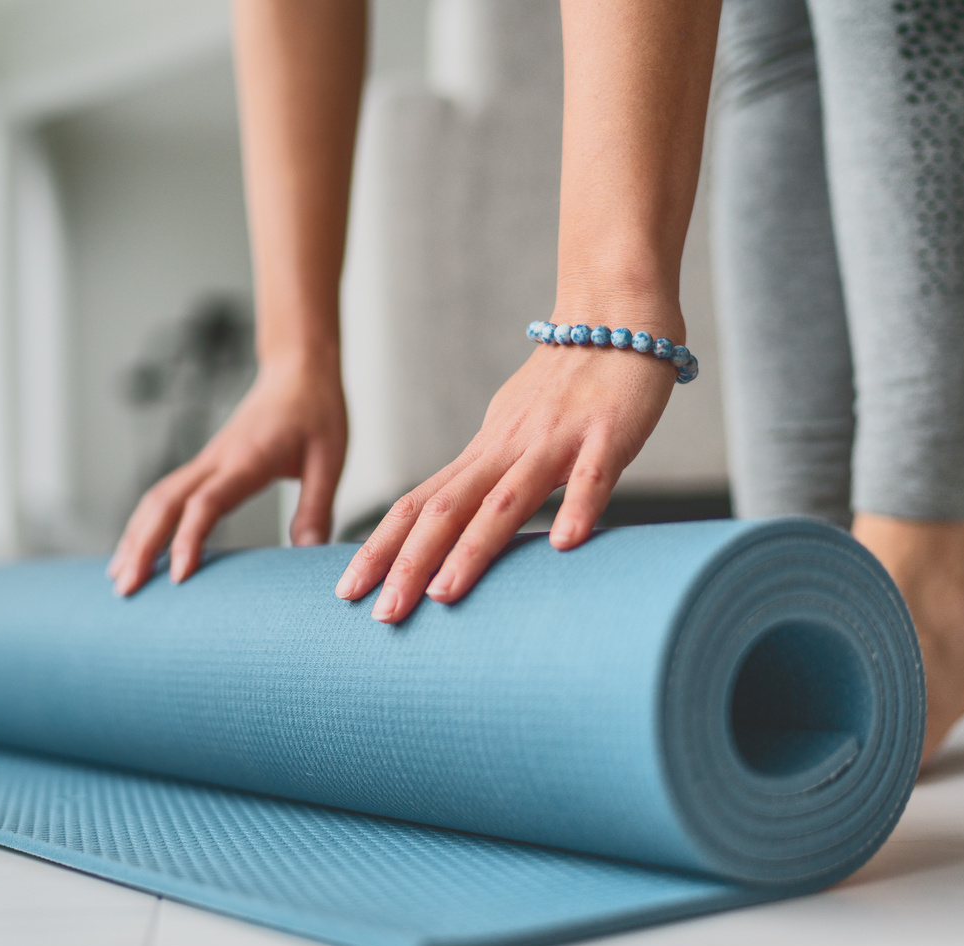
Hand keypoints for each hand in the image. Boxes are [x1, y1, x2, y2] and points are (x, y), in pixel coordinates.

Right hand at [109, 362, 347, 594]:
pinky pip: (166, 494)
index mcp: (247, 459)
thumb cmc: (316, 411)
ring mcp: (206, 460)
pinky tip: (136, 548)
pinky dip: (145, 522)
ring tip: (119, 578)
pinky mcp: (205, 464)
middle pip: (165, 503)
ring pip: (157, 498)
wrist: (298, 370)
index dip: (189, 539)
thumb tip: (307, 554)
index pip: (207, 502)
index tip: (178, 576)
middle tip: (126, 590)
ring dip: (135, 537)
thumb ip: (316, 508)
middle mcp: (217, 459)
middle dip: (142, 546)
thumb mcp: (330, 460)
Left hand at [334, 340, 674, 621]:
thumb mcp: (513, 432)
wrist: (616, 314)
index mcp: (482, 451)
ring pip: (506, 499)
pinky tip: (564, 544)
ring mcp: (555, 440)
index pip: (418, 505)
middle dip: (408, 563)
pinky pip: (591, 475)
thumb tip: (453, 524)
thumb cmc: (565, 383)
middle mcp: (507, 447)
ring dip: (472, 548)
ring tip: (443, 594)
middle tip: (381, 614)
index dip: (381, 547)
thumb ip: (487, 477)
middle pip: (445, 509)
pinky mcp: (607, 434)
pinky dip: (577, 507)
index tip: (347, 592)